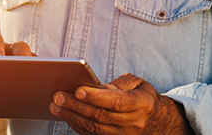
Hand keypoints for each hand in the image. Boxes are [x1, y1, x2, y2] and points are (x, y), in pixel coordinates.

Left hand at [49, 73, 194, 134]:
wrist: (155, 121)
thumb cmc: (141, 97)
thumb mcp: (138, 84)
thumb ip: (121, 82)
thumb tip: (102, 87)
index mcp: (141, 105)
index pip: (116, 102)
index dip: (96, 97)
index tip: (78, 90)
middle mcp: (133, 123)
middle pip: (101, 116)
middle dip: (76, 106)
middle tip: (58, 96)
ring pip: (94, 128)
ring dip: (72, 116)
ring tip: (55, 106)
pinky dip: (76, 126)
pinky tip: (65, 115)